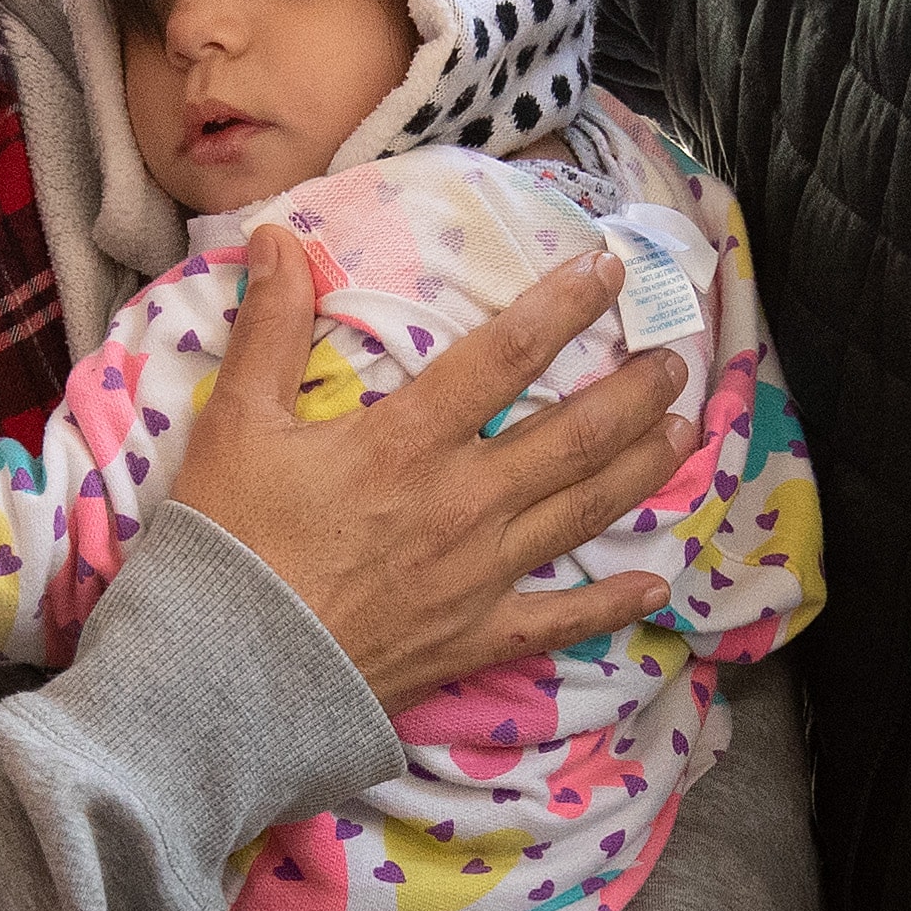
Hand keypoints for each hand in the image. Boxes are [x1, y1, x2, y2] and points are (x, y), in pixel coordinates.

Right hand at [166, 230, 696, 709]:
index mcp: (408, 443)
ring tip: (685, 432)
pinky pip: (559, 621)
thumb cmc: (229, 544)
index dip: (563, 307)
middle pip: (570, 436)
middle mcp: (462, 503)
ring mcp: (479, 575)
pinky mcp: (476, 638)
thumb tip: (276, 237)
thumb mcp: (235, 423)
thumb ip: (269, 327)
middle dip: (631, 393)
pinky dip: (611, 604)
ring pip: (582, 512)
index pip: (504, 357)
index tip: (607, 271)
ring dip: (640, 468)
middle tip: (674, 359)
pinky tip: (656, 583)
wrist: (225, 673)